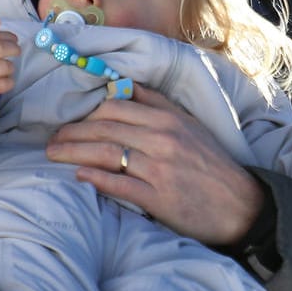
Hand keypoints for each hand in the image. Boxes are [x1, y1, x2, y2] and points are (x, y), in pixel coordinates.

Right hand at [0, 18, 20, 100]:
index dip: (7, 36)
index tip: (14, 39)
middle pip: (1, 49)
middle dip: (14, 48)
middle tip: (17, 50)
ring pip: (5, 67)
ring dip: (11, 67)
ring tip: (8, 68)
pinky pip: (4, 84)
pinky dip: (9, 82)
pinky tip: (6, 80)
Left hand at [46, 85, 262, 245]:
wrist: (241, 204)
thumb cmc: (212, 164)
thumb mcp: (189, 125)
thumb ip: (157, 105)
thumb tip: (124, 86)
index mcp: (167, 120)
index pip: (115, 108)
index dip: (86, 114)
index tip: (68, 121)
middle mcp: (162, 140)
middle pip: (104, 129)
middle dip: (72, 133)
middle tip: (50, 140)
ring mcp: (159, 169)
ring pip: (106, 154)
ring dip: (74, 153)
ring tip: (53, 154)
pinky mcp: (159, 198)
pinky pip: (120, 184)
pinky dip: (96, 178)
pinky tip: (79, 176)